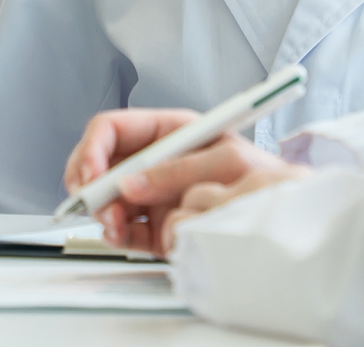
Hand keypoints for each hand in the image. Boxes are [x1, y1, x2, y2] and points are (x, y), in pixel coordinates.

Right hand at [61, 107, 285, 253]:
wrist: (276, 212)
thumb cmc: (260, 174)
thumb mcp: (225, 161)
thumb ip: (177, 170)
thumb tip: (131, 184)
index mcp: (166, 132)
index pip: (112, 128)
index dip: (93, 148)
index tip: (90, 175)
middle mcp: (153, 161)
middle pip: (98, 163)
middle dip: (87, 183)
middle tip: (89, 203)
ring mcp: (151, 194)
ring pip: (104, 198)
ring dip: (99, 211)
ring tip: (113, 224)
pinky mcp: (153, 226)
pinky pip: (120, 228)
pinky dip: (112, 233)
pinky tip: (120, 235)